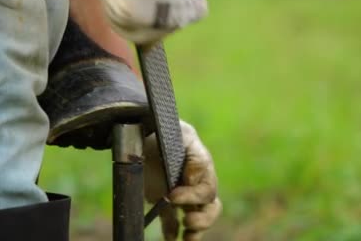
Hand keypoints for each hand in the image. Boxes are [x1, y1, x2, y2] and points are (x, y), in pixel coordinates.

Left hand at [144, 120, 221, 240]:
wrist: (150, 132)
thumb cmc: (169, 130)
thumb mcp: (180, 133)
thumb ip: (191, 153)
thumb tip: (193, 178)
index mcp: (203, 170)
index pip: (206, 191)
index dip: (193, 197)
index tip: (173, 196)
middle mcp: (197, 185)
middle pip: (210, 209)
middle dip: (203, 220)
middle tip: (187, 222)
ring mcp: (183, 196)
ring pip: (198, 218)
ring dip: (195, 232)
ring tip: (186, 239)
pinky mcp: (166, 202)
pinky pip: (173, 223)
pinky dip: (172, 233)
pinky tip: (170, 238)